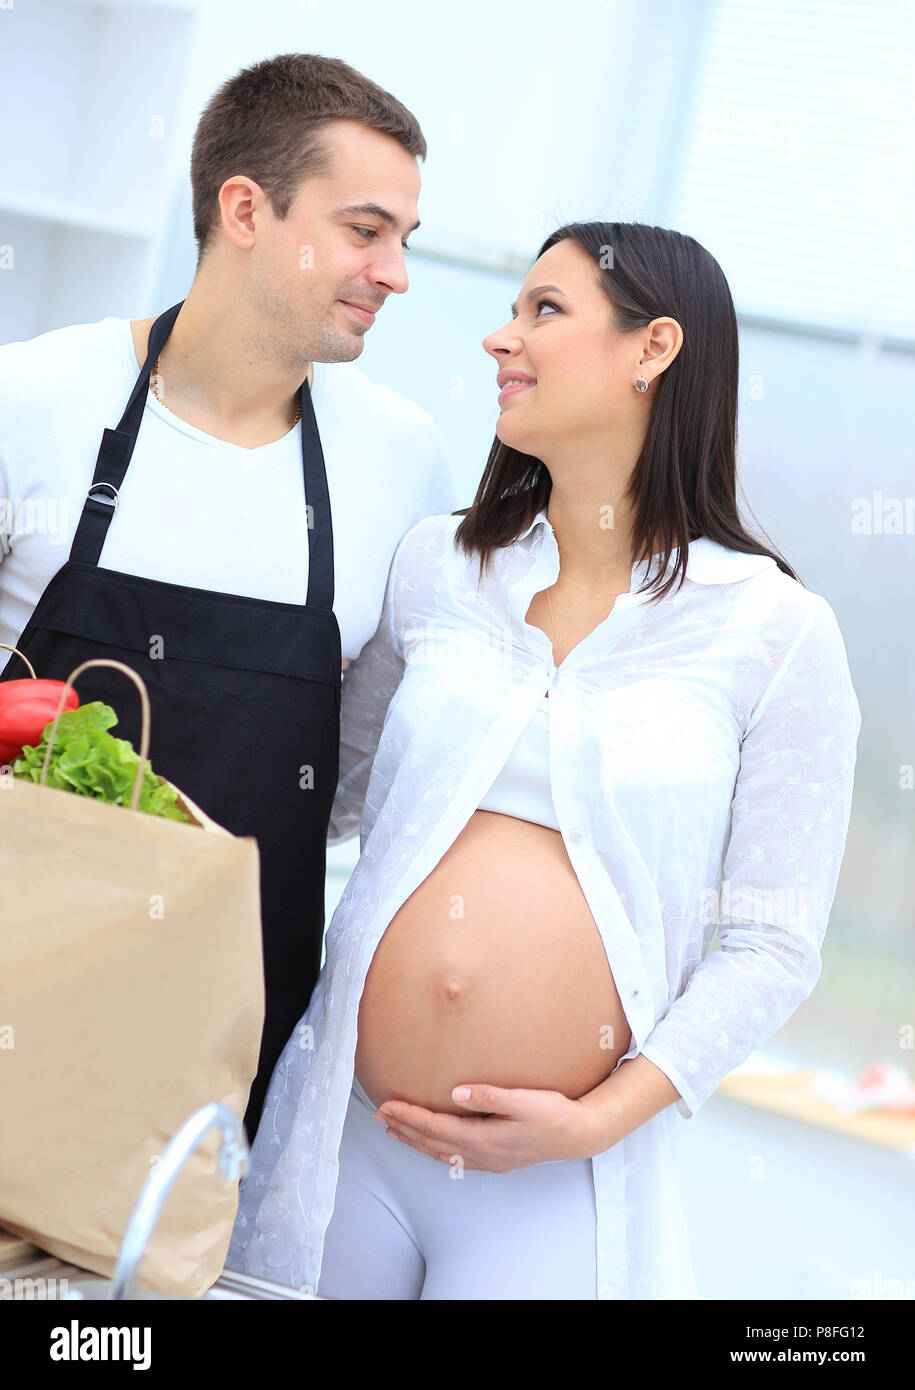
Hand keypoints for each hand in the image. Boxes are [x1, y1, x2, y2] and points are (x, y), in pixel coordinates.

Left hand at [372, 1083, 596, 1171]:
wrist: (578, 1135)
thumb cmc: (554, 1114)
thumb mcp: (525, 1100)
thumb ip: (490, 1096)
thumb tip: (457, 1093)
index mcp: (483, 1138)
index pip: (436, 1127)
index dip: (409, 1116)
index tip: (387, 1104)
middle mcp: (480, 1154)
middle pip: (432, 1142)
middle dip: (404, 1128)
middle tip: (378, 1115)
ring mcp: (487, 1161)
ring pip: (440, 1153)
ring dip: (415, 1141)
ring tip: (394, 1130)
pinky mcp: (494, 1160)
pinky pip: (453, 1158)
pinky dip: (434, 1149)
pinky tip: (430, 1144)